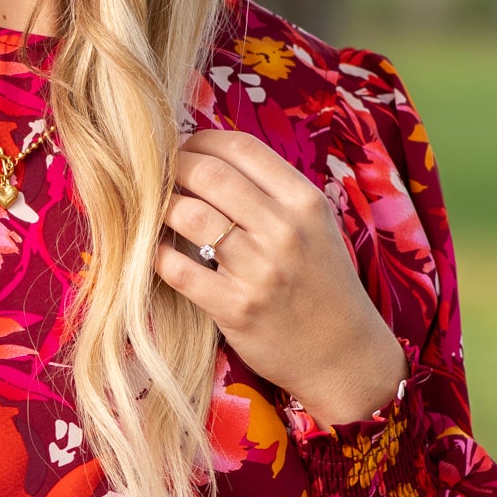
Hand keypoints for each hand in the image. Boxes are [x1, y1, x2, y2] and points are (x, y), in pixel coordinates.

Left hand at [156, 130, 406, 428]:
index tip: (183, 149)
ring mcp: (260, 270)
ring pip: (188, 215)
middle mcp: (284, 230)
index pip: (241, 148)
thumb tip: (211, 157)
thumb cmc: (323, 286)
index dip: (201, 140)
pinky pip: (177, 268)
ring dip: (159, 208)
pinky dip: (155, 254)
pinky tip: (154, 251)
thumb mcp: (316, 227)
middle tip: (156, 177)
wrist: (344, 356)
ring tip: (153, 212)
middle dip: (172, 167)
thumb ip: (272, 193)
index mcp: (305, 202)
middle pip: (208, 174)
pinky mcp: (235, 308)